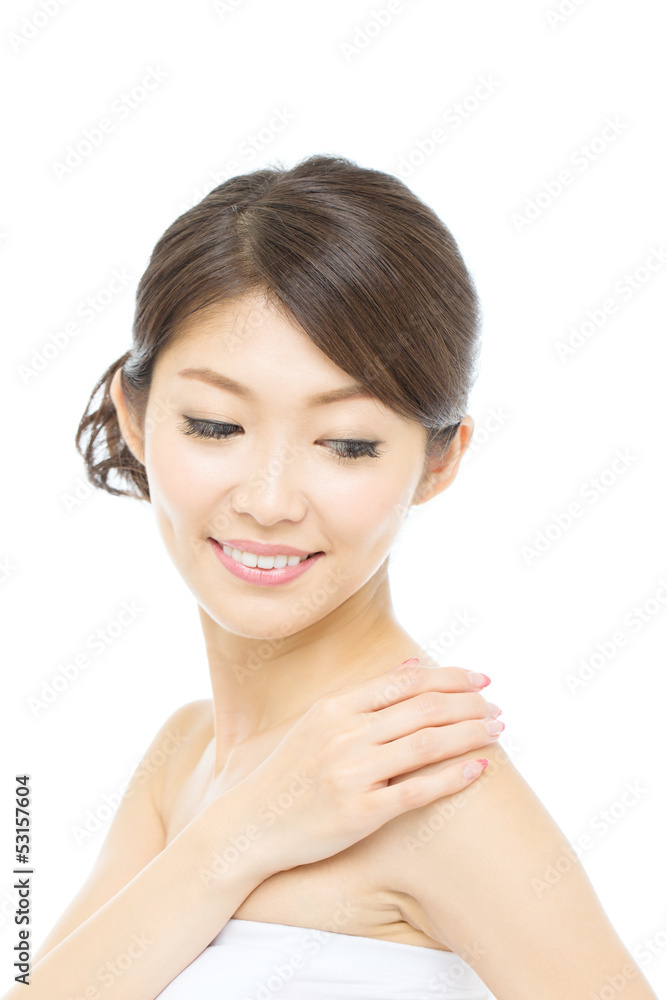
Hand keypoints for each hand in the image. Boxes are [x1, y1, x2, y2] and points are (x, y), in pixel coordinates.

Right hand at [231, 660, 502, 872]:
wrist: (250, 825)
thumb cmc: (288, 773)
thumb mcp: (317, 723)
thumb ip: (365, 694)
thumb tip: (410, 664)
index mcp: (335, 707)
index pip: (406, 682)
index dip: (450, 677)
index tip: (481, 680)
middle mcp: (345, 735)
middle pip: (423, 709)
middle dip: (469, 705)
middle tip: (497, 708)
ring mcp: (352, 773)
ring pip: (427, 744)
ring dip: (470, 734)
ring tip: (497, 731)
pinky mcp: (359, 813)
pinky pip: (418, 791)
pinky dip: (453, 777)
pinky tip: (479, 768)